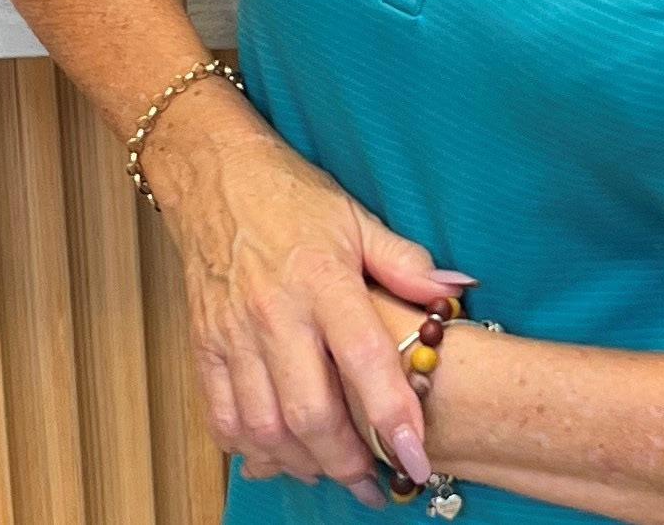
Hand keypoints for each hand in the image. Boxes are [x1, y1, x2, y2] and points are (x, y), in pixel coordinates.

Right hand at [143, 77, 474, 506]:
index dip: (393, 417)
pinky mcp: (204, 346)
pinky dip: (250, 449)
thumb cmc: (291, 198)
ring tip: (333, 474)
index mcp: (323, 280)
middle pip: (310, 412)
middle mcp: (275, 313)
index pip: (365, 360)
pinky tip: (278, 455)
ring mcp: (233, 334)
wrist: (213, 176)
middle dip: (348, 463)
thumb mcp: (357, 219)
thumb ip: (407, 264)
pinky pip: (222, 418)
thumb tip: (460, 291)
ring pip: (264, 427)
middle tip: (377, 487)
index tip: (417, 460)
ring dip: (302, 464)